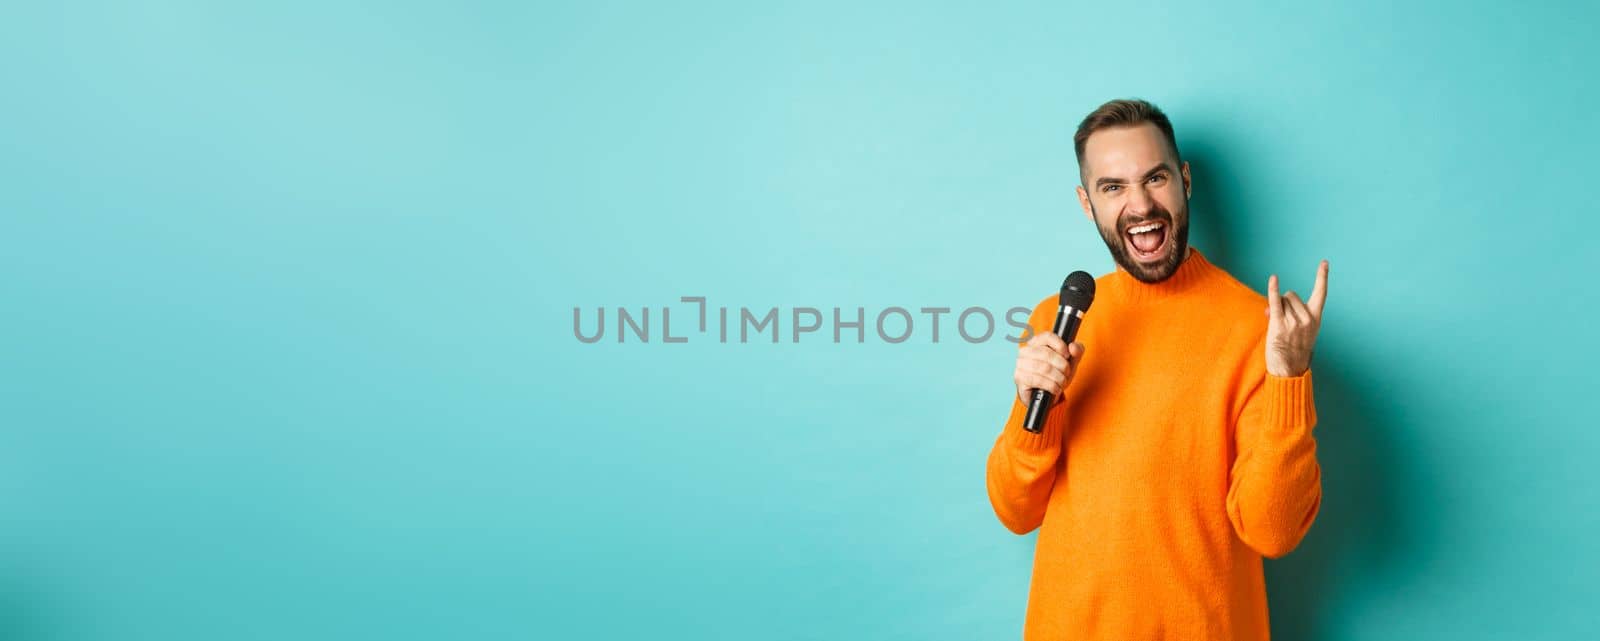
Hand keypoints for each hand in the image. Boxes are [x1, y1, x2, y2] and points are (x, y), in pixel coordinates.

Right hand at [1014, 331, 1084, 404]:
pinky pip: (1038, 380)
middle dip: (1062, 366)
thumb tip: (1073, 346)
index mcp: (1036, 342)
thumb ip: (1077, 351)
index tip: (1067, 355)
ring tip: (1062, 382)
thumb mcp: (1070, 362)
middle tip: (1066, 373)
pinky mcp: (1019, 378)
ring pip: (1044, 368)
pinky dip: (1052, 386)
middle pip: (1047, 353)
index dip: (1060, 345)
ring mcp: (1020, 364)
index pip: (1047, 336)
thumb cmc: (1056, 374)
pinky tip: (1055, 389)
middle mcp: (1025, 351)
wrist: (1046, 396)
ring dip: (1058, 377)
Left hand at [1264, 260, 1328, 376]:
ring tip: (1277, 325)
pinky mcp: (1280, 325)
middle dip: (1284, 302)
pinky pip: (1275, 302)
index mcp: (1315, 318)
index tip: (1324, 263)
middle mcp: (1307, 318)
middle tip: (1282, 319)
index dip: (1322, 277)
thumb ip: (1290, 315)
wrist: (1289, 370)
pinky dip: (1273, 290)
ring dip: (1276, 308)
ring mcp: (1294, 322)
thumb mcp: (1299, 331)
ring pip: (1281, 301)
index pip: (1321, 293)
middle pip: (1292, 295)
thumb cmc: (1293, 350)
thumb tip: (1271, 306)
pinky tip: (1273, 278)